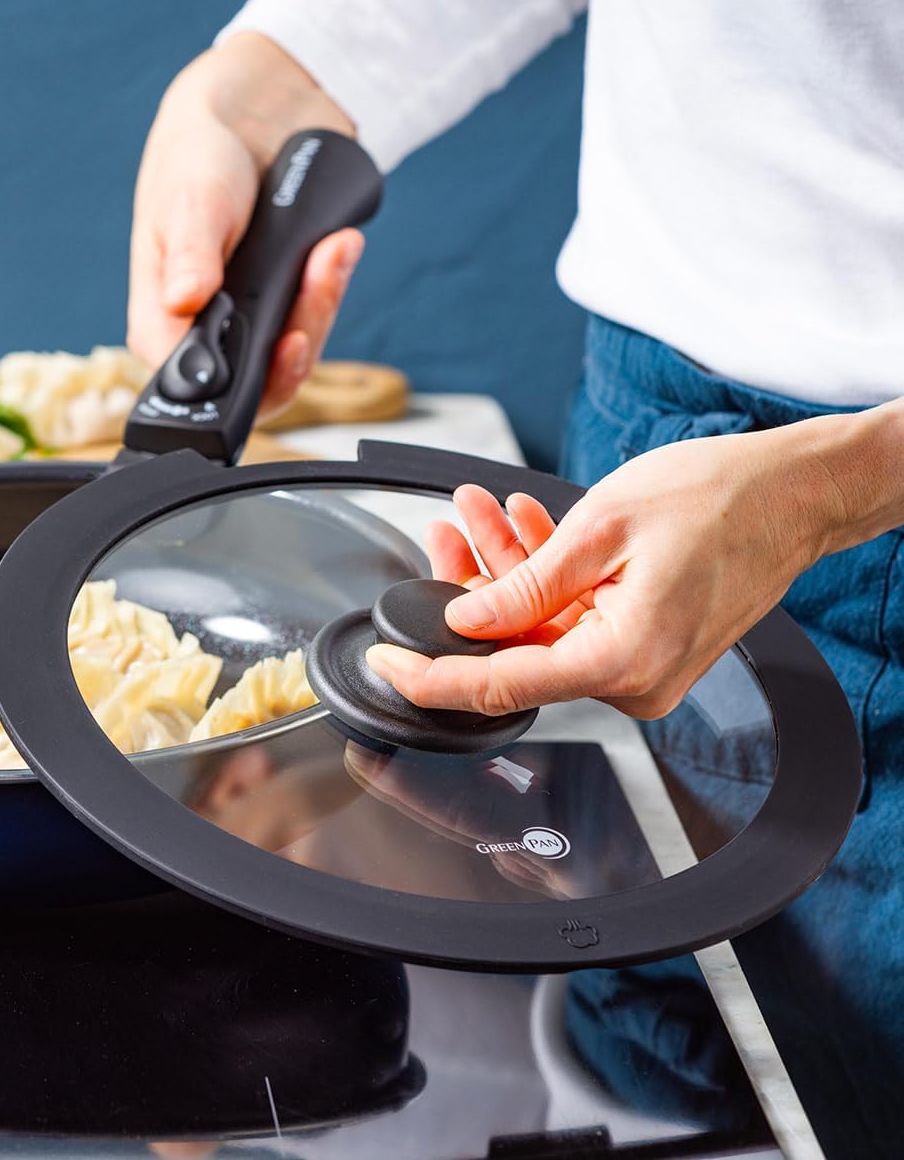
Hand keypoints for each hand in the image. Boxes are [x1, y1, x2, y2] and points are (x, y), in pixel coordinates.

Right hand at [128, 32, 362, 416]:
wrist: (246, 117)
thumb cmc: (197, 158)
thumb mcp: (191, 200)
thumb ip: (190, 254)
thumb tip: (183, 300)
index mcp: (160, 320)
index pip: (197, 386)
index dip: (243, 383)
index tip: (280, 347)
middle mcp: (201, 330)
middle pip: (256, 380)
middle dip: (296, 341)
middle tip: (315, 290)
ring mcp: (246, 318)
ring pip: (293, 351)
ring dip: (320, 306)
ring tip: (331, 251)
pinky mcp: (281, 301)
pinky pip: (314, 316)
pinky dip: (331, 285)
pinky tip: (337, 247)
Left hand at [367, 428, 846, 719]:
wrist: (794, 492)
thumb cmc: (720, 499)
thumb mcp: (600, 529)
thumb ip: (525, 585)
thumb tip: (466, 620)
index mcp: (621, 660)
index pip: (498, 687)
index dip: (429, 677)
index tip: (385, 661)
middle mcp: (632, 679)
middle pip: (514, 651)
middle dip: (468, 588)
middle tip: (443, 529)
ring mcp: (640, 664)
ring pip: (539, 626)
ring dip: (504, 569)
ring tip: (476, 508)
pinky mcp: (644, 642)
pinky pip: (573, 616)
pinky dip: (543, 574)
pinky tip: (522, 522)